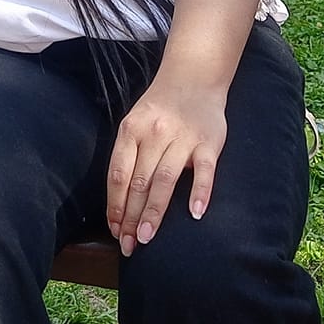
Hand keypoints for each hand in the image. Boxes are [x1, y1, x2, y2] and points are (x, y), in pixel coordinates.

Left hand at [107, 68, 228, 255]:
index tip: (114, 230)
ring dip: (154, 211)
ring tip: (147, 237)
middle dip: (131, 216)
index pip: (119, 174)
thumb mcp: (135, 123)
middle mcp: (154, 133)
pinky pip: (204, 171)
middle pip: (139, 181)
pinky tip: (195, 213)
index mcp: (131, 130)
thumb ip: (128, 156)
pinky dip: (200, 192)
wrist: (194, 78)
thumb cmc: (160, 108)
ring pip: (164, 179)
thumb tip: (119, 201)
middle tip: (128, 245)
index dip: (115, 204)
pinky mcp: (209, 143)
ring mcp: (183, 138)